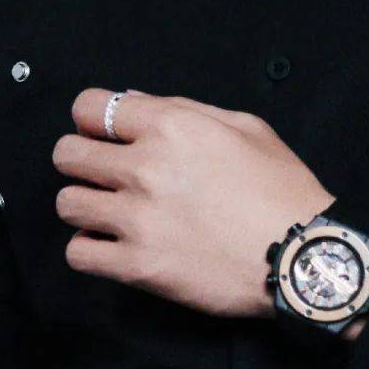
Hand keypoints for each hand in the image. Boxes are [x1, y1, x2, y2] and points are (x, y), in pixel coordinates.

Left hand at [53, 89, 332, 318]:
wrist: (302, 256)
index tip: (101, 133)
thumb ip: (185, 109)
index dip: (91, 119)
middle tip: (102, 173)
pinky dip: (89, 249)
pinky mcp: (137, 266)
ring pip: (66, 204)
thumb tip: (134, 102)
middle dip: (80, 159)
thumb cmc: (281, 189)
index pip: (89, 108)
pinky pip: (78, 254)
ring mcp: (136, 219)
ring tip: (108, 211)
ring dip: (84, 205)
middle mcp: (145, 168)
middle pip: (66, 154)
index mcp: (170, 126)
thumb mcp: (246, 128)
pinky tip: (111, 245)